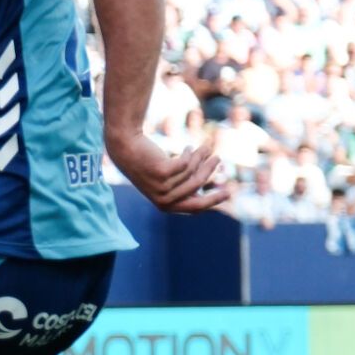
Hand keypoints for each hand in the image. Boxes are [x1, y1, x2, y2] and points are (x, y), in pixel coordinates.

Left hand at [108, 135, 229, 213]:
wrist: (126, 148)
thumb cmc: (148, 165)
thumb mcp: (166, 181)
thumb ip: (184, 187)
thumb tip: (207, 189)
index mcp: (166, 206)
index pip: (196, 207)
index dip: (213, 200)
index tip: (228, 192)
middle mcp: (163, 200)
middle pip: (197, 189)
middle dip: (210, 173)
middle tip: (219, 158)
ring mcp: (161, 187)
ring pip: (192, 172)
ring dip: (201, 157)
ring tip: (205, 147)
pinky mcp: (161, 173)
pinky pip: (186, 163)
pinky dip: (190, 153)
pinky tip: (187, 147)